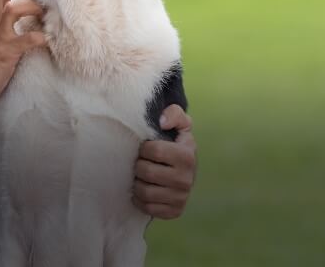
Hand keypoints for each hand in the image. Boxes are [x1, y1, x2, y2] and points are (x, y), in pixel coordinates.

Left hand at [132, 104, 196, 218]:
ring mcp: (181, 198)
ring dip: (137, 182)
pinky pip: (148, 208)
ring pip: (144, 192)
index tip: (145, 148)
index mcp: (187, 156)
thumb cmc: (177, 142)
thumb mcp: (180, 123)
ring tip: (140, 176)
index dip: (144, 148)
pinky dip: (140, 199)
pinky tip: (143, 189)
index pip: (153, 150)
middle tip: (140, 163)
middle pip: (146, 172)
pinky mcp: (174, 211)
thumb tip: (162, 122)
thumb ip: (173, 114)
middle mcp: (186, 179)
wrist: (186, 167)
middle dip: (138, 165)